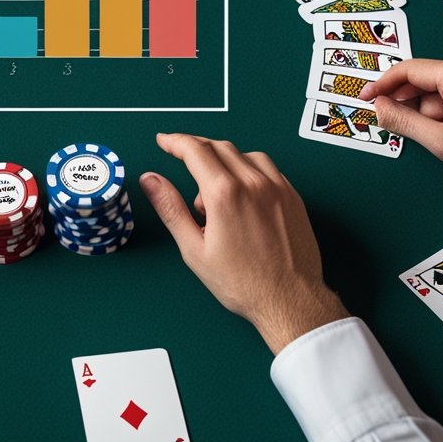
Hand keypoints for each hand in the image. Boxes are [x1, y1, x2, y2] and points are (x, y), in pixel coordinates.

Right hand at [140, 134, 346, 352]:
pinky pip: (267, 168)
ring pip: (245, 154)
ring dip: (223, 160)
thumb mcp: (194, 249)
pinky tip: (241, 194)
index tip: (164, 141)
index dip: (175, 142)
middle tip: (182, 159)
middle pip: (219, 146)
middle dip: (196, 148)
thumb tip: (150, 180)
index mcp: (224, 193)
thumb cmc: (242, 282)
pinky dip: (248, 170)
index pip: (195, 151)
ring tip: (214, 193)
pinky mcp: (293, 196)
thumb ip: (170, 208)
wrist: (290, 300)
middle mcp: (253, 182)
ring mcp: (277, 187)